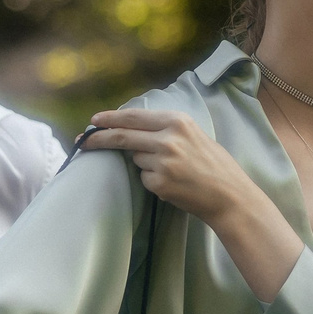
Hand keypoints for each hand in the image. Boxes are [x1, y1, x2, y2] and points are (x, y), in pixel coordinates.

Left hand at [82, 108, 264, 226]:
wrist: (230, 196)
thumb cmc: (216, 166)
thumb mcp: (195, 135)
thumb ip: (167, 130)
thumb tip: (133, 128)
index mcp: (178, 121)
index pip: (134, 117)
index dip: (111, 118)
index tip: (95, 120)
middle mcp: (168, 138)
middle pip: (122, 136)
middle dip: (98, 138)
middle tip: (82, 140)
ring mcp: (162, 162)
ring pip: (136, 159)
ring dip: (144, 164)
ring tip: (173, 171)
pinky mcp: (159, 183)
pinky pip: (144, 178)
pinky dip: (153, 181)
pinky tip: (174, 184)